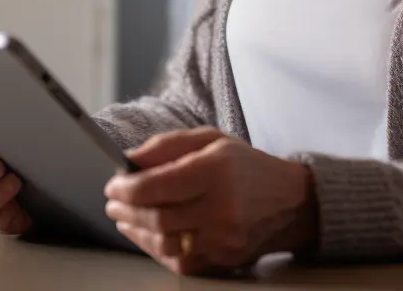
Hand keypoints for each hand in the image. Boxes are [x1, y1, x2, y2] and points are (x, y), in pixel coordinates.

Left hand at [103, 127, 317, 275]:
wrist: (290, 202)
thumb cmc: (246, 165)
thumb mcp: (211, 140)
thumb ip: (168, 145)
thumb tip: (129, 159)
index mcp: (216, 170)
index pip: (158, 185)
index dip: (127, 187)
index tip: (113, 184)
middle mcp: (221, 207)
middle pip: (158, 217)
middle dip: (126, 210)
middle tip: (112, 202)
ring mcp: (223, 239)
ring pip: (165, 243)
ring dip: (137, 231)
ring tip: (124, 218)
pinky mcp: (224, 261)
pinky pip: (180, 262)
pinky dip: (156, 249)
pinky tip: (146, 235)